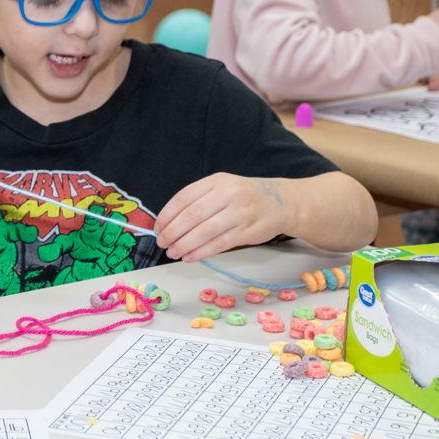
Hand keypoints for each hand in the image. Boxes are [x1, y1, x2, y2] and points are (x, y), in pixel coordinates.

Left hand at [155, 173, 290, 262]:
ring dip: (184, 245)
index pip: (184, 198)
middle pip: (191, 216)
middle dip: (172, 232)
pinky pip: (219, 244)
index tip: (157, 228)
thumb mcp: (222, 187)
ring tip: (173, 253)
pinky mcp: (247, 232)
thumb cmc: (244, 196)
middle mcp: (227, 194)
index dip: (167, 215)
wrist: (281, 202)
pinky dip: (201, 252)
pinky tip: (190, 257)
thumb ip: (199, 200)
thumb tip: (169, 222)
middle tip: (162, 243)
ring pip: (204, 232)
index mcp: (216, 181)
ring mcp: (239, 213)